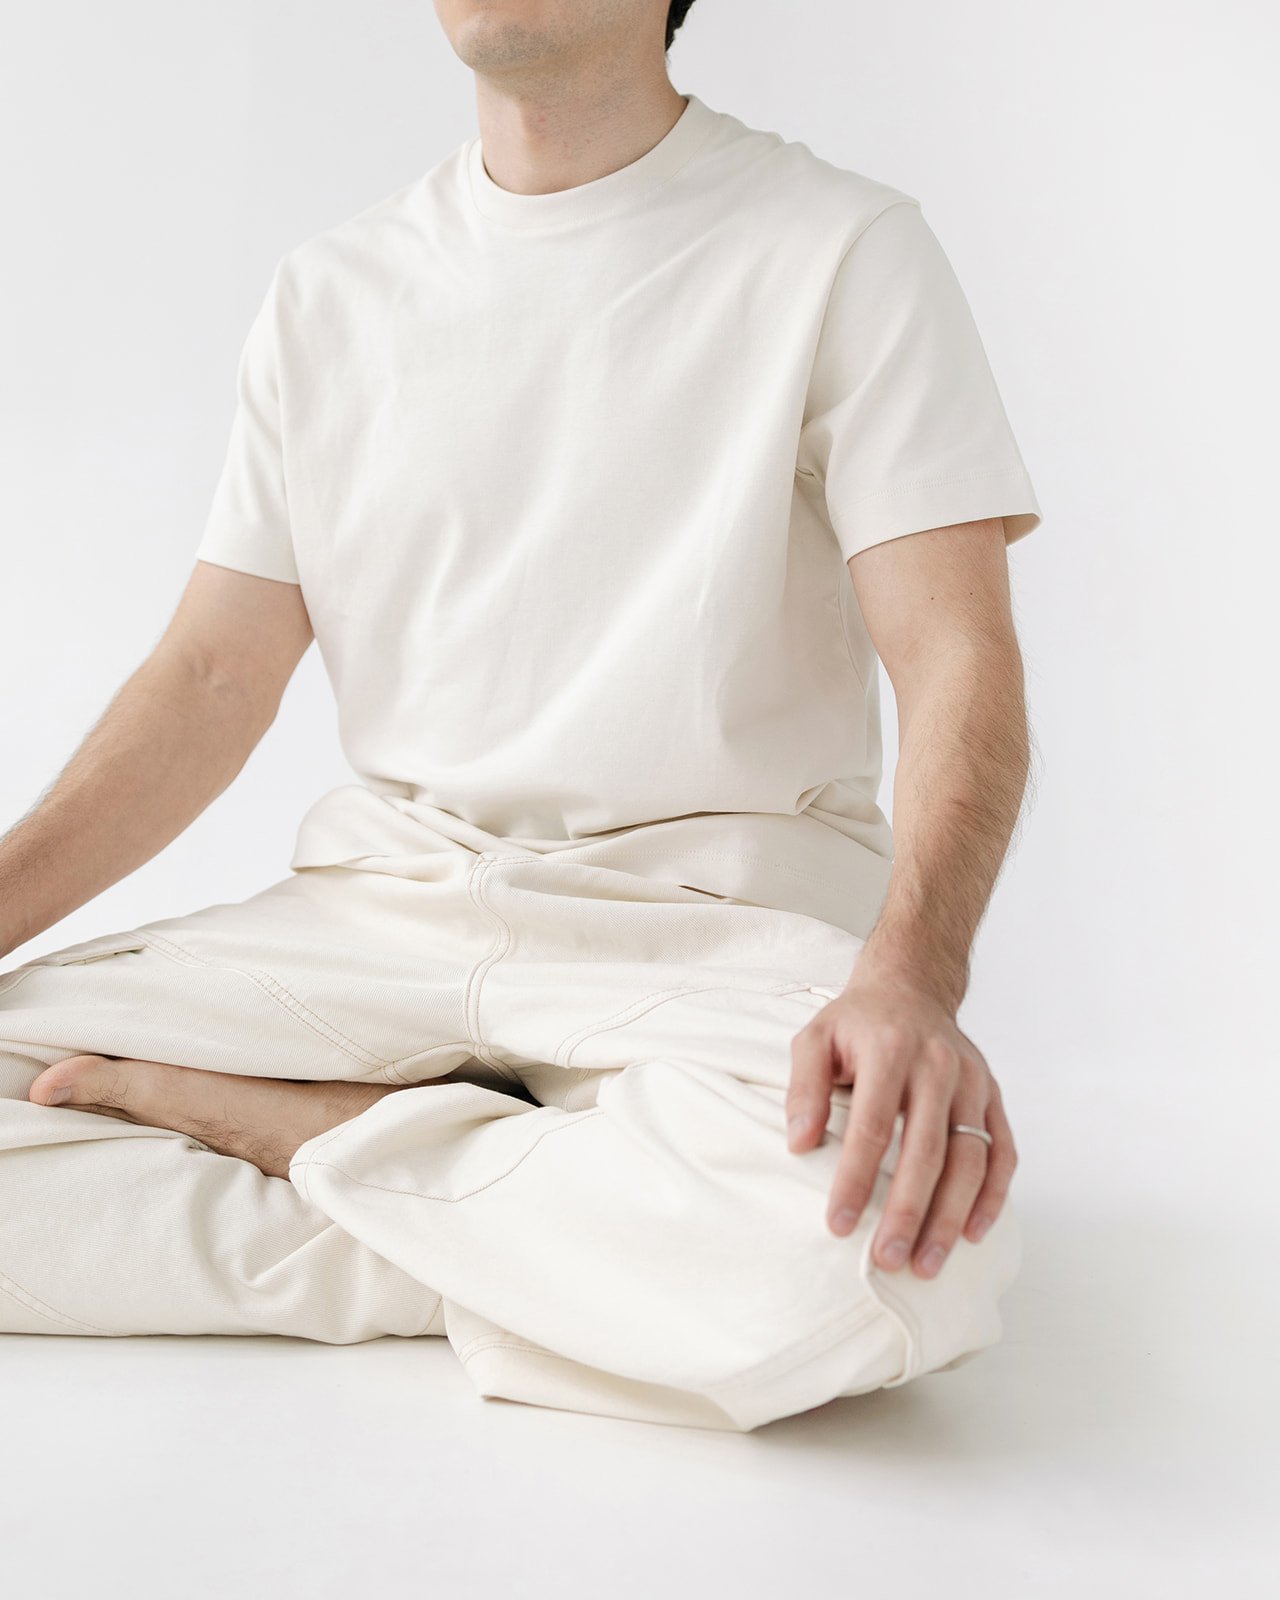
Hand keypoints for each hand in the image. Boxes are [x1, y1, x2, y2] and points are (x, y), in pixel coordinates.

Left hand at [786, 966, 1016, 1278]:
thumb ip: (804, 1088)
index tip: (839, 1225)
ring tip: (927, 1264)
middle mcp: (939, 1066)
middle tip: (888, 1260)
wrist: (911, 987)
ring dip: (951, 1217)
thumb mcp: (815, 1039)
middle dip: (908, 1213)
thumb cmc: (857, 1023)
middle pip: (927, 1152)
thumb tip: (799, 1144)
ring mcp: (973, 1082)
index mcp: (891, 1051)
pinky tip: (972, 1233)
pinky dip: (993, 1197)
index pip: (874, 1127)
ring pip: (971, 1160)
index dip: (857, 1180)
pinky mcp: (993, 1096)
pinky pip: (1003, 1152)